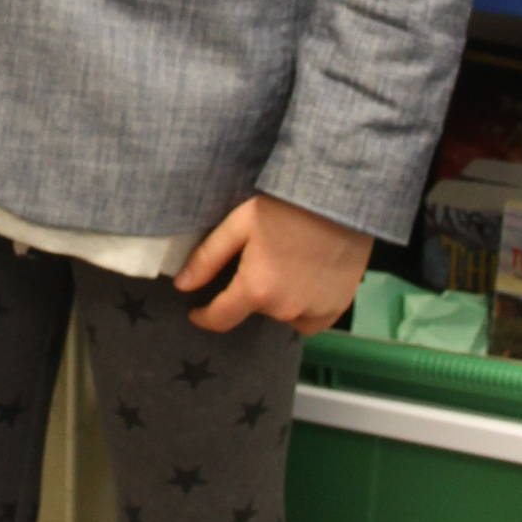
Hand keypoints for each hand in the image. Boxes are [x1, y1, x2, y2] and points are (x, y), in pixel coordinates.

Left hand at [174, 194, 372, 333]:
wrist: (340, 200)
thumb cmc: (287, 207)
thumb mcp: (240, 224)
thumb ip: (207, 258)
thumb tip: (182, 286)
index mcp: (257, 289)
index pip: (220, 319)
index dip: (204, 317)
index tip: (197, 312)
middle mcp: (284, 309)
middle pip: (255, 310)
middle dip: (250, 292)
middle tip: (259, 261)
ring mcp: (313, 311)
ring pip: (282, 316)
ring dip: (278, 301)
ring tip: (285, 269)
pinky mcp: (336, 309)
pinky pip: (310, 321)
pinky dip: (304, 308)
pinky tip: (306, 281)